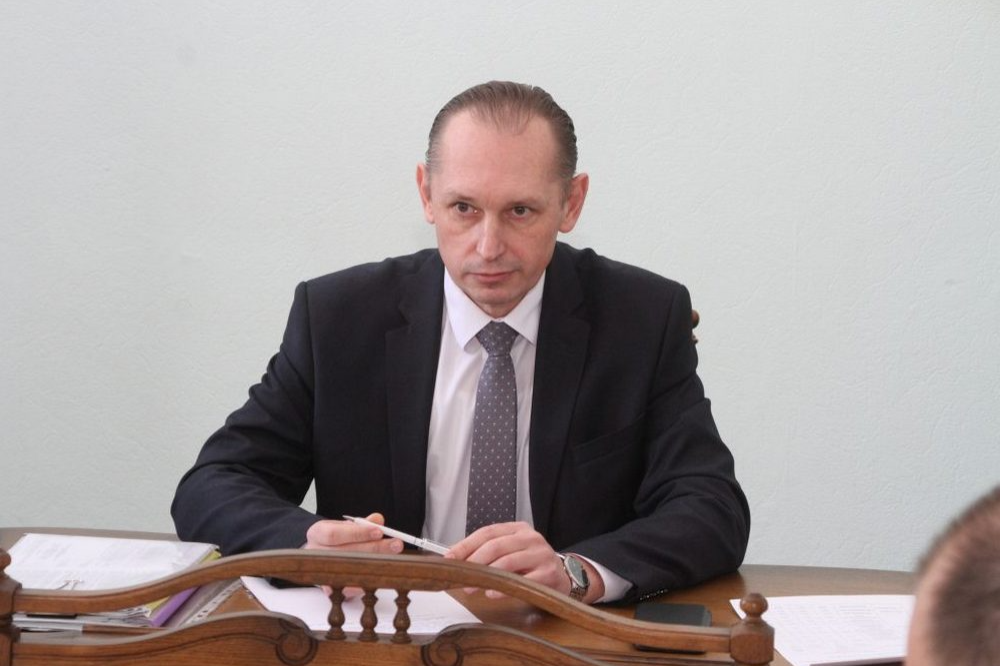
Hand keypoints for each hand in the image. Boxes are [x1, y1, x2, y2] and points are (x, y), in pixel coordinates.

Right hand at [303, 513, 402, 598]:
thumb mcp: (346, 526)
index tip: (379, 531)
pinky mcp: (329, 589)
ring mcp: (321, 572)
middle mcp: (316, 553)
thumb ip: (362, 524)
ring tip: (392, 559)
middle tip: (395, 544)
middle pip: (344, 553)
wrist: (319, 553)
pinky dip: (363, 583)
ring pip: (348, 570)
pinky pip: (347, 589)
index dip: (358, 533)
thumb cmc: (336, 538)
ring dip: (373, 564)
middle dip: (374, 548)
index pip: (335, 534)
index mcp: (318, 533)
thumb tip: (377, 520)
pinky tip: (377, 577)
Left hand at [445, 521, 603, 602]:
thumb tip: (456, 559)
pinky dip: (504, 587)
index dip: (466, 545)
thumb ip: (489, 553)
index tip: (449, 558)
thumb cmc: (531, 565)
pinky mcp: (548, 573)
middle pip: (496, 546)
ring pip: (507, 561)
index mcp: (518, 529)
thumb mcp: (512, 552)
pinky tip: (492, 593)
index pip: (487, 533)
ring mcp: (541, 554)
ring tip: (473, 587)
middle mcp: (530, 538)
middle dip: (474, 562)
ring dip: (486, 576)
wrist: (564, 577)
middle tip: (460, 577)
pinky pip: (523, 580)